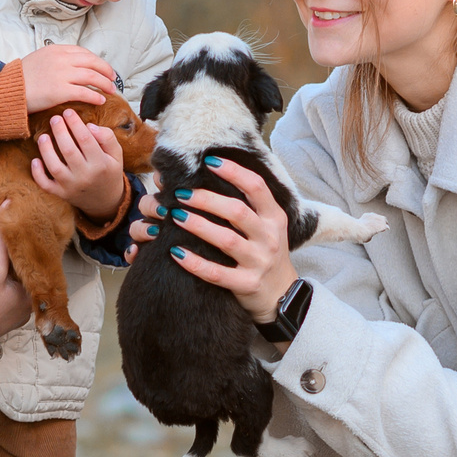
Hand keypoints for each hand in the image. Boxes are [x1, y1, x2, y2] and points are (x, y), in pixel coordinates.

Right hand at [0, 204, 31, 357]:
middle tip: (2, 234)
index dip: (25, 246)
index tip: (19, 228)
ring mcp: (2, 316)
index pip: (33, 265)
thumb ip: (0, 237)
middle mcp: (19, 310)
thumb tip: (8, 206)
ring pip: (4, 282)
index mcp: (29, 300)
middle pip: (19, 273)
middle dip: (10, 256)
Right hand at [19, 43, 117, 111]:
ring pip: (92, 76)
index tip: (104, 68)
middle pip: (92, 62)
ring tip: (110, 90)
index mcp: (56, 49)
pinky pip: (85, 92)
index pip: (84, 52)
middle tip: (112, 79)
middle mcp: (61, 59)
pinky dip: (96, 96)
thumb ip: (56, 59)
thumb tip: (71, 64)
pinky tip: (101, 100)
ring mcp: (62, 74)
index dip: (97, 61)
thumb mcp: (39, 59)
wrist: (7, 90)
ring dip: (105, 84)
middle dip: (106, 70)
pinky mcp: (60, 91)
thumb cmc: (21, 78)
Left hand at [30, 110, 126, 217]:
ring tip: (43, 136)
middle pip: (68, 150)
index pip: (86, 139)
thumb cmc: (109, 171)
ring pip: (54, 167)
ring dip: (46, 150)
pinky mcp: (61, 194)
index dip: (75, 124)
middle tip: (55, 118)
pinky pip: (46, 185)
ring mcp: (71, 186)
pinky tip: (35, 160)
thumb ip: (107, 137)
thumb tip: (89, 126)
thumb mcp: (116, 154)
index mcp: (101, 164)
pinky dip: (37, 174)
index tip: (69, 112)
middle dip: (60, 131)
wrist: (105, 200)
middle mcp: (85, 176)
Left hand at [130, 157, 296, 321]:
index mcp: (274, 217)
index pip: (256, 187)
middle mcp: (269, 237)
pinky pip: (217, 274)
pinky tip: (176, 252)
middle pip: (237, 211)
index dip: (233, 171)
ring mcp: (259, 262)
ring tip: (175, 216)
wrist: (281, 295)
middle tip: (181, 194)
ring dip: (198, 226)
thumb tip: (212, 174)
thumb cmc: (266, 252)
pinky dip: (195, 263)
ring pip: (226, 240)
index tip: (208, 161)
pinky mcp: (247, 284)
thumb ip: (248, 204)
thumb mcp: (268, 225)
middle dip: (206, 199)